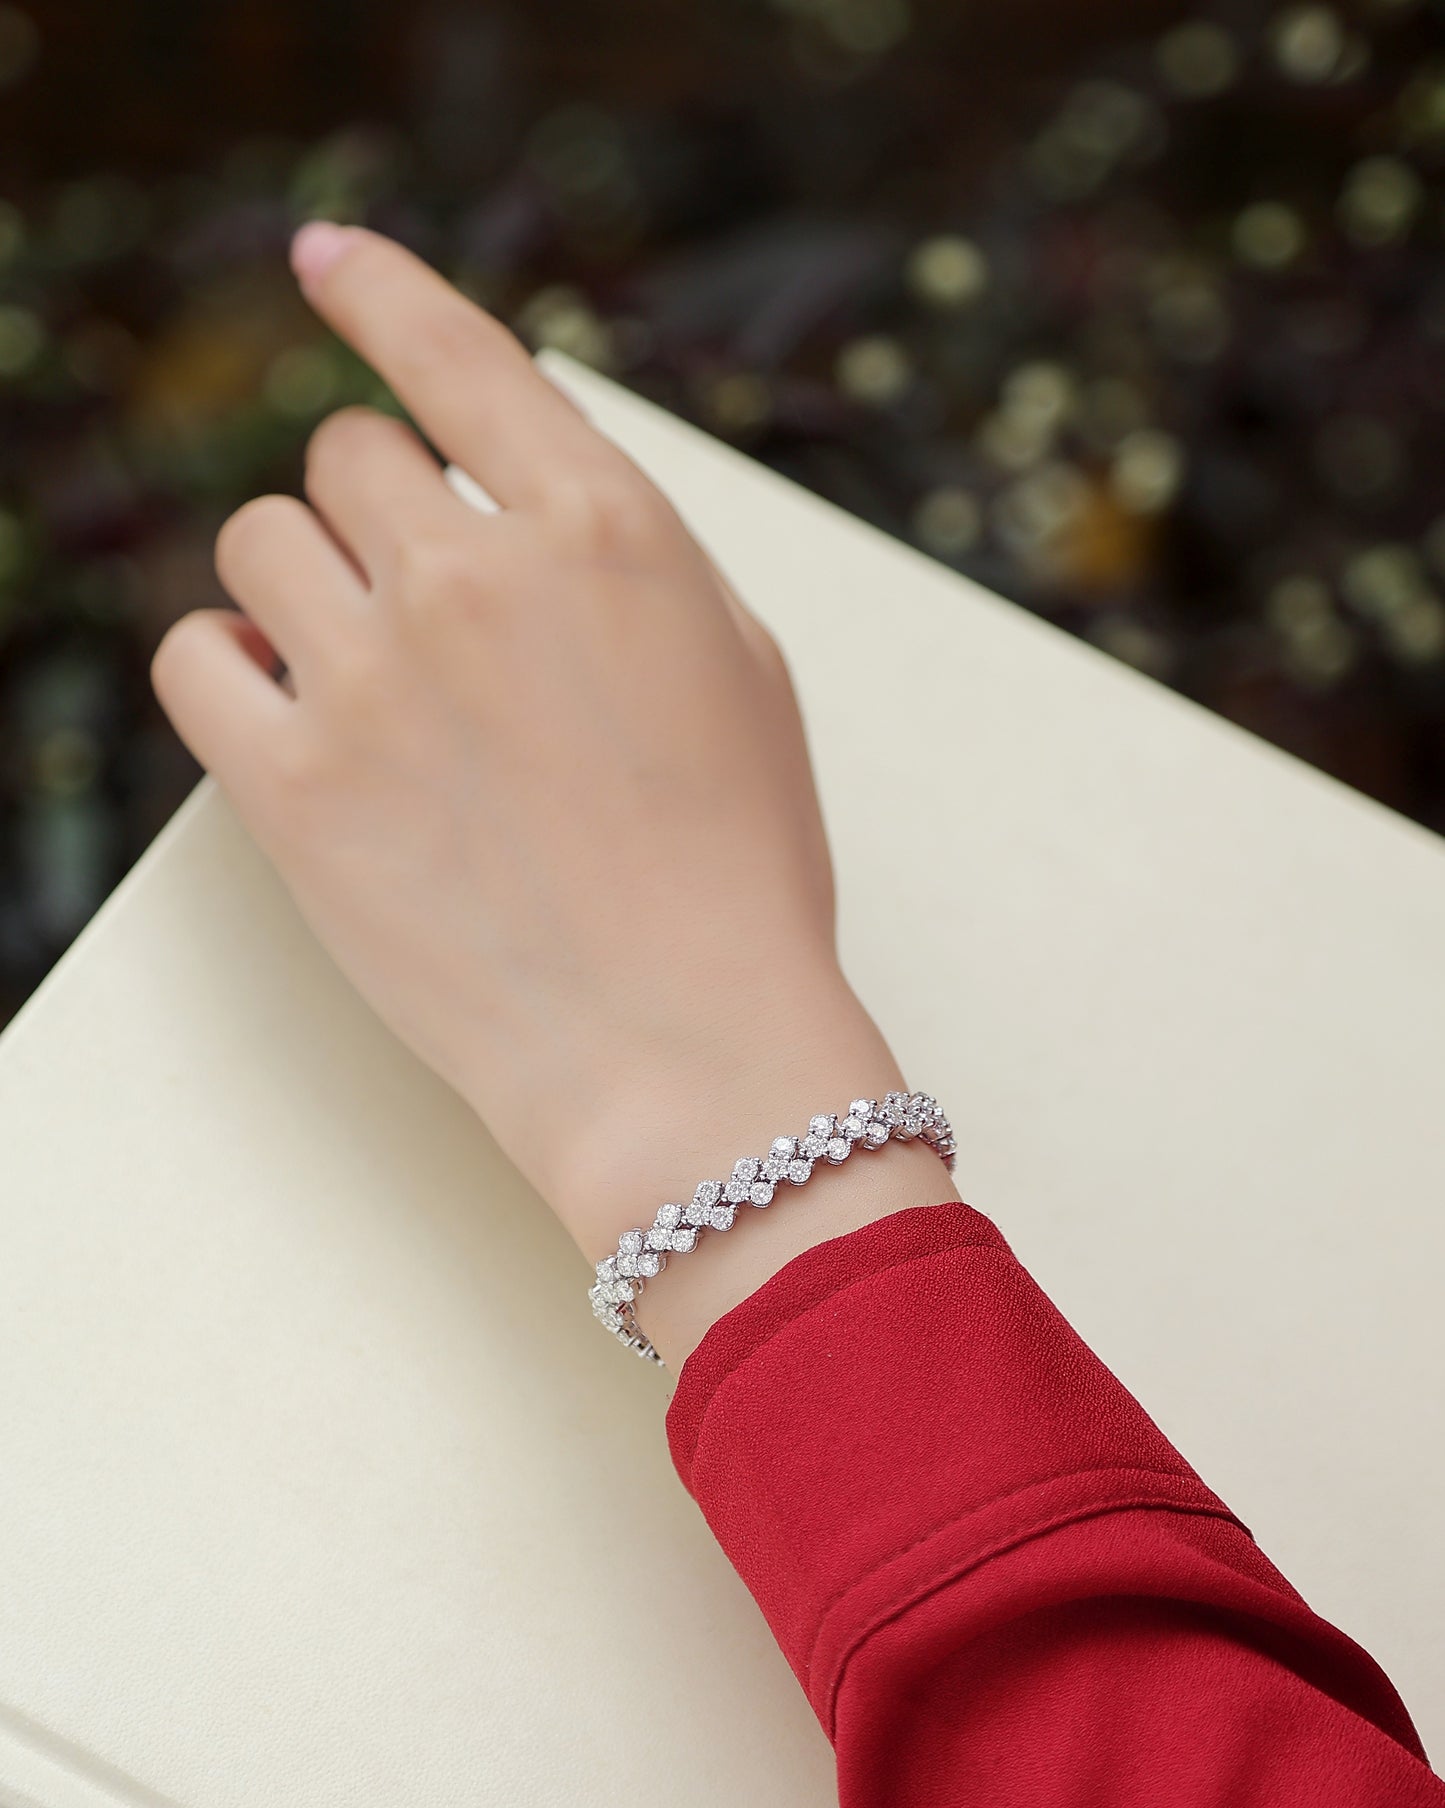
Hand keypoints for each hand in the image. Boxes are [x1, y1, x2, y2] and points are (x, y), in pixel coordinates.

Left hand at [153, 225, 956, 1361]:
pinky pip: (194, 659)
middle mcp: (477, 577)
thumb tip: (503, 492)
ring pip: (258, 542)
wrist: (687, 1053)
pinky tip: (285, 711)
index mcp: (606, 529)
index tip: (328, 261)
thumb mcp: (735, 666)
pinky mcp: (293, 791)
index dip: (382, 292)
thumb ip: (619, 552)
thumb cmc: (737, 868)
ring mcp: (375, 680)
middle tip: (416, 611)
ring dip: (300, 589)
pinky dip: (228, 669)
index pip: (457, 357)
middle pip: (341, 456)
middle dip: (373, 517)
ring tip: (364, 678)